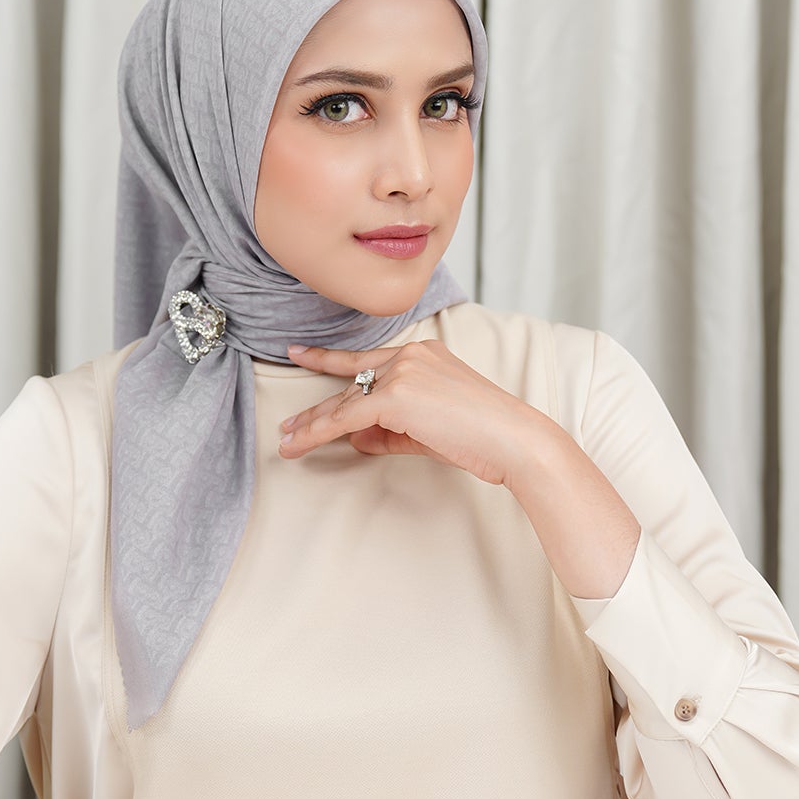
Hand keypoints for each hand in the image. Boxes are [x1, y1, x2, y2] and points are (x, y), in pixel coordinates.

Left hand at [279, 338, 552, 489]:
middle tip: (287, 425)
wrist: (512, 439)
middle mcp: (410, 354)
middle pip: (351, 383)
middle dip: (317, 409)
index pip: (367, 357)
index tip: (300, 353)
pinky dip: (319, 433)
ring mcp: (402, 371)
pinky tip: (300, 445)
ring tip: (286, 440)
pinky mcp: (395, 395)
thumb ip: (390, 432)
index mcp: (423, 353)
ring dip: (312, 424)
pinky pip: (346, 417)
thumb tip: (355, 439)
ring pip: (344, 400)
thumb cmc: (482, 438)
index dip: (328, 358)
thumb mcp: (428, 432)